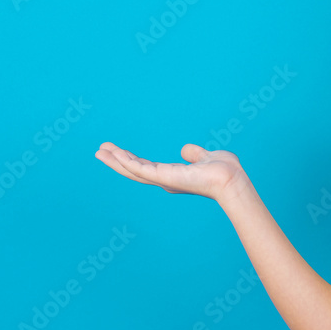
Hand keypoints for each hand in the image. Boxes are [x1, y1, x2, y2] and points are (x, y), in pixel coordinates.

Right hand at [95, 142, 245, 202]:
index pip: (147, 168)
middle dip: (117, 161)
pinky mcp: (164, 177)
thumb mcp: (205, 157)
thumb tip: (185, 149)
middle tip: (100, 150)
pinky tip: (115, 153)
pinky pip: (140, 169)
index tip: (118, 151)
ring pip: (133, 170)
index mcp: (173, 176)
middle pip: (134, 171)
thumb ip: (195, 154)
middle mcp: (165, 180)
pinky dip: (126, 161)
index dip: (131, 160)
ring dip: (116, 160)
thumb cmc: (224, 171)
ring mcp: (163, 179)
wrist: (231, 179)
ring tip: (100, 150)